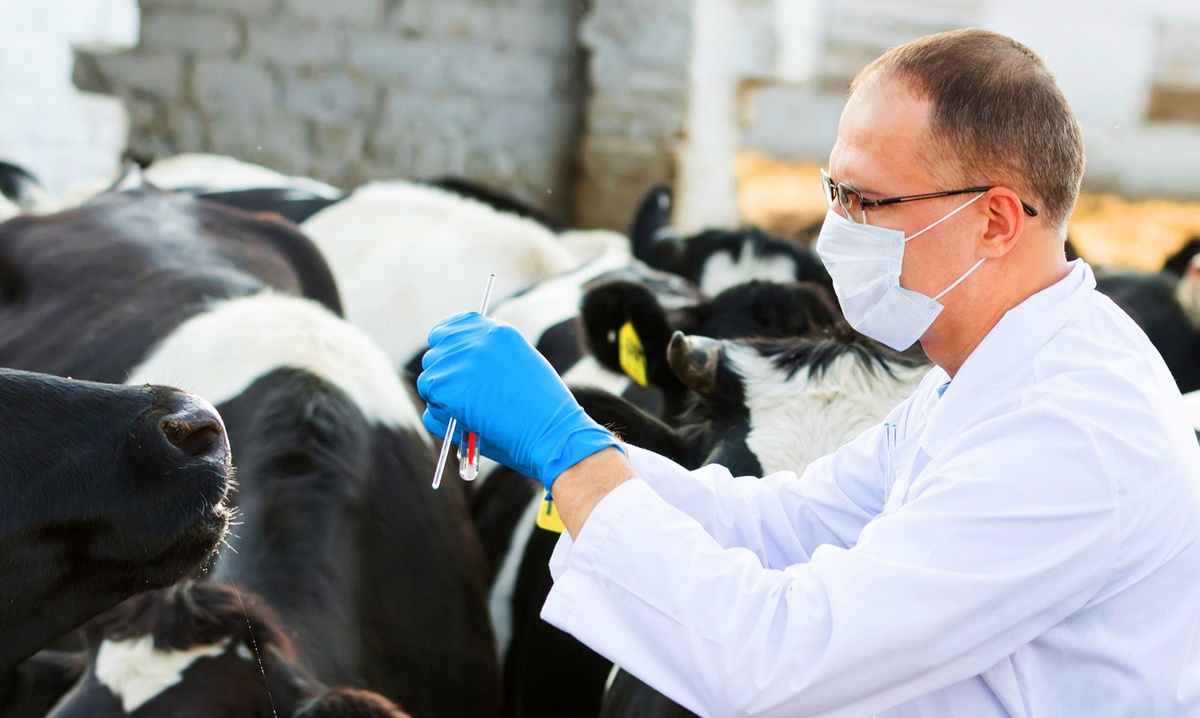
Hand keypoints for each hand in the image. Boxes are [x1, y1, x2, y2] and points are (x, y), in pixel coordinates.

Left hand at [417, 312, 620, 489]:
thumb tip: (459, 368)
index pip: (456, 325)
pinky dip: (441, 414)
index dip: (449, 344)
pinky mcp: (443, 384)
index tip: (452, 361)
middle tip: (463, 399)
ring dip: (443, 397)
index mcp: (497, 332)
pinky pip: (429, 399)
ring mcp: (457, 360)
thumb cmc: (544, 410)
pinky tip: (467, 421)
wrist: (550, 432)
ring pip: (430, 377)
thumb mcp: (521, 367)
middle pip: (437, 350)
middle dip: (445, 374)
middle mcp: (474, 339)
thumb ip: (491, 359)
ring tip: (473, 413)